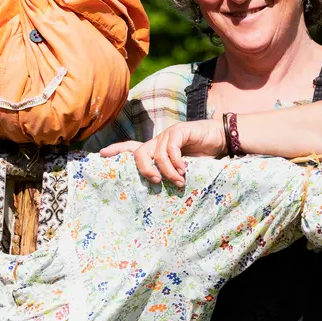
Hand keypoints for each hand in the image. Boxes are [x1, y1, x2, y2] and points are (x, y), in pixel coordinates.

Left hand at [96, 119, 223, 185]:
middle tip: (155, 181)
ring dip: (167, 171)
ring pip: (157, 154)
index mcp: (156, 149)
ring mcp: (168, 135)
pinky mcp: (179, 131)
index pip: (131, 148)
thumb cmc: (201, 157)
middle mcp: (158, 141)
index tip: (102, 154)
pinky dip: (175, 161)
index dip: (117, 150)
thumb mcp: (182, 169)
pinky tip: (184, 169)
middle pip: (139, 153)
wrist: (219, 140)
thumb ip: (170, 174)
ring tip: (178, 181)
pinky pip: (171, 148)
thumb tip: (159, 189)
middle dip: (144, 169)